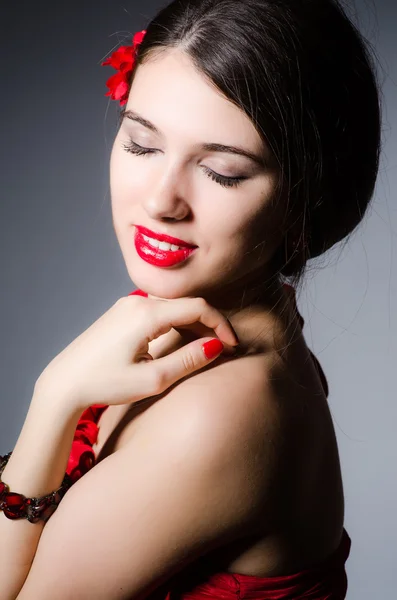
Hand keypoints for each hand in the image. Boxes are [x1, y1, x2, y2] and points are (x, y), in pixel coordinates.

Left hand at [35, 295, 238, 412]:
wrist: (64, 383)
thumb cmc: (104, 383)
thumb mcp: (152, 380)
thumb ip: (188, 361)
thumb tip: (216, 346)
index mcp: (145, 314)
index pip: (198, 308)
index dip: (221, 325)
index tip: (233, 346)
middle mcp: (136, 301)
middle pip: (187, 304)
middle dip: (209, 324)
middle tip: (223, 350)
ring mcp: (127, 304)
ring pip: (173, 307)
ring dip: (193, 324)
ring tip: (204, 349)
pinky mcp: (121, 312)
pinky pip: (158, 310)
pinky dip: (176, 323)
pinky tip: (180, 343)